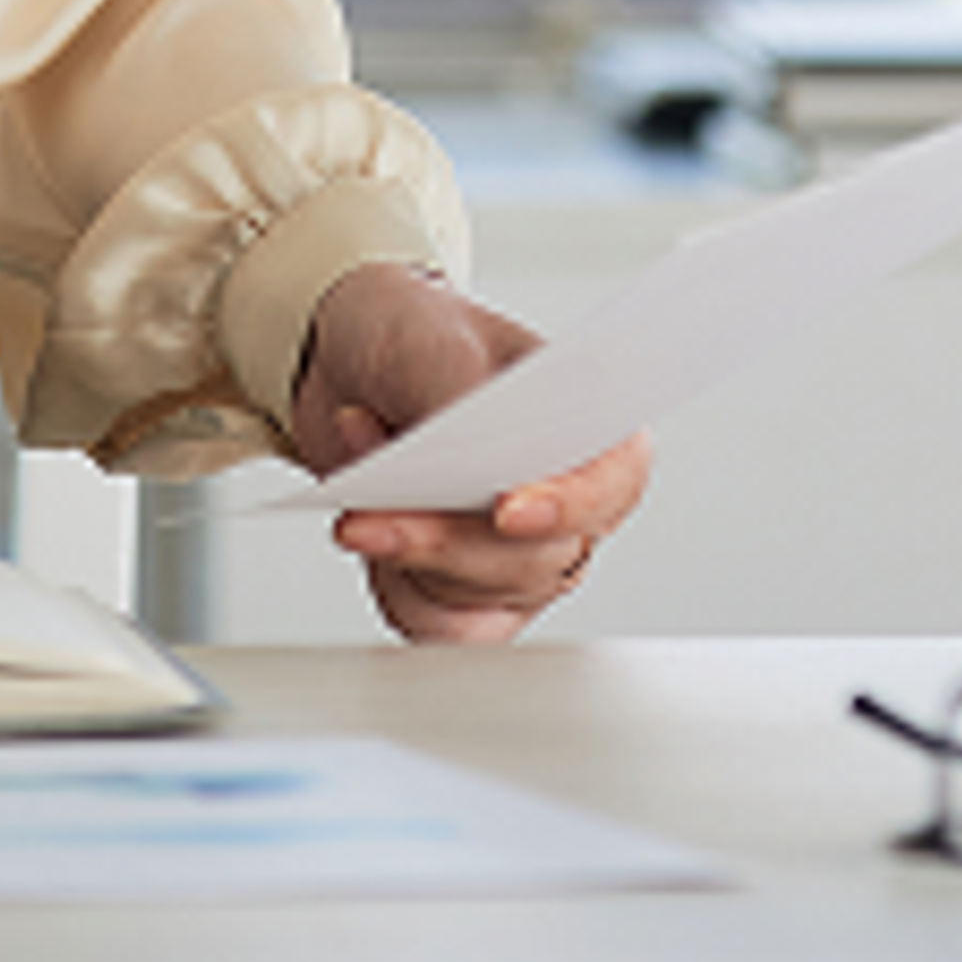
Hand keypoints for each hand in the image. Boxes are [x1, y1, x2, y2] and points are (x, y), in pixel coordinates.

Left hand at [289, 260, 650, 645]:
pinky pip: (439, 624)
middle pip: (534, 560)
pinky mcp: (468, 592)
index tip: (504, 509)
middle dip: (443, 534)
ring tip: (358, 477)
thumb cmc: (416, 337)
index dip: (567, 505)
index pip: (613, 483)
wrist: (348, 360)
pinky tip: (368, 526)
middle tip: (372, 494)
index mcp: (590, 428)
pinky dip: (393, 583)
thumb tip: (473, 456)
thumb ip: (463, 398)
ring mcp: (522, 558)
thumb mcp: (436, 343)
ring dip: (405, 544)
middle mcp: (569, 506)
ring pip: (478, 596)